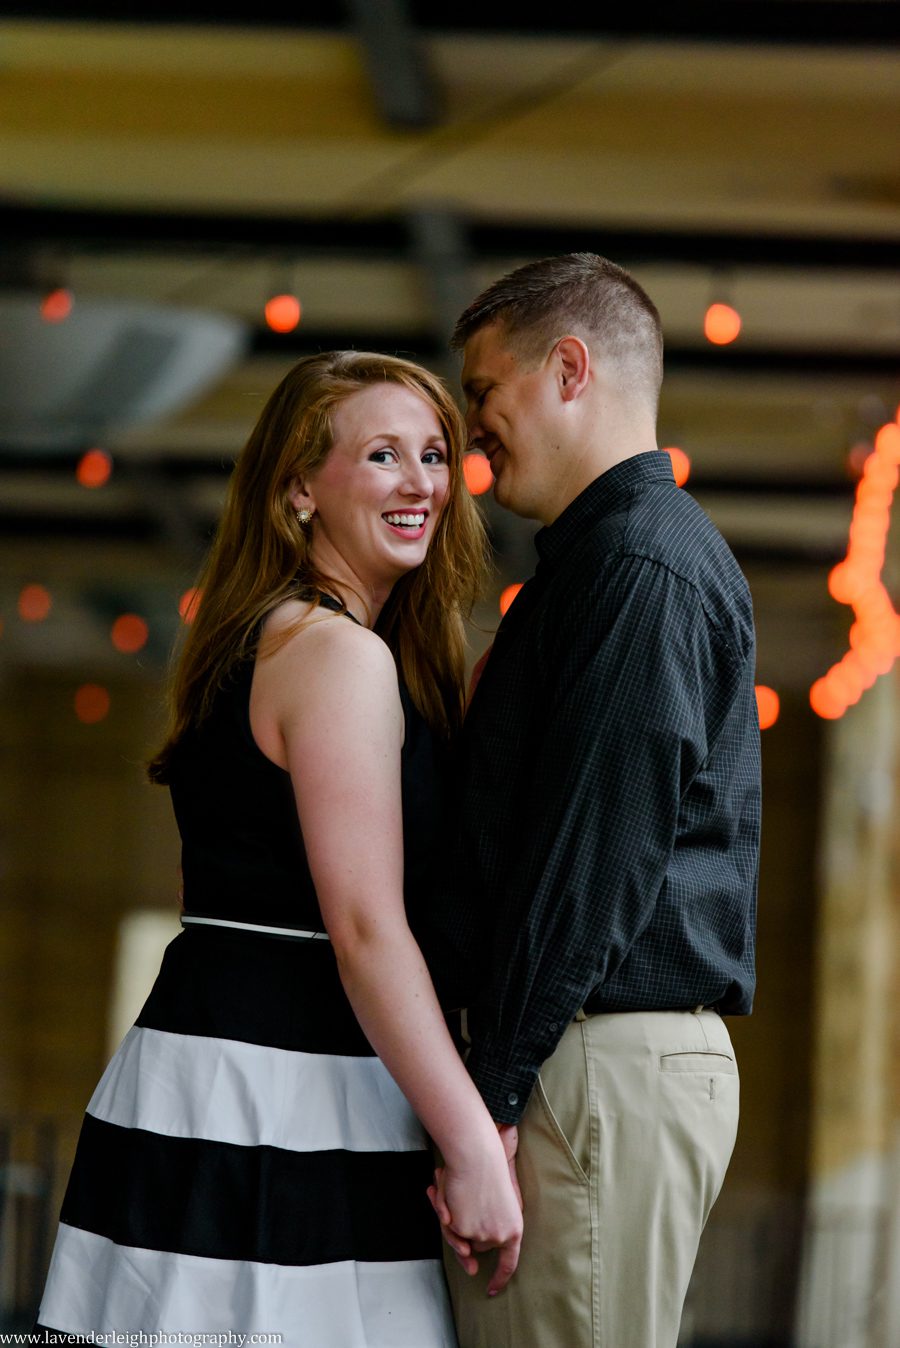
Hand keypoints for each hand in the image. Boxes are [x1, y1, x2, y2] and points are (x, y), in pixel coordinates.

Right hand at [427, 1132, 523, 1295]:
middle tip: (461, 1203)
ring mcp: (482, 1236)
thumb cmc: (484, 1171)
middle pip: (477, 1246)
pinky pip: (447, 1228)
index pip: (509, 1263)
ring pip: (460, 1237)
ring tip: (454, 1190)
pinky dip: (443, 1209)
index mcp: (514, 1228)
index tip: (492, 1290)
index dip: (500, 1278)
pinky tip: (446, 1190)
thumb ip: (482, 1231)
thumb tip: (467, 1255)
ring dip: (453, 1218)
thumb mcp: (492, 1204)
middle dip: (468, 1227)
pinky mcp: (464, 1231)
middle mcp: (500, 1237)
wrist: (477, 1155)